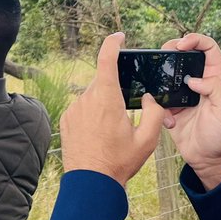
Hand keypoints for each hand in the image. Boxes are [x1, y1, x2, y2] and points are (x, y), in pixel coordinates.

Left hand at [61, 33, 165, 187]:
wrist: (91, 183)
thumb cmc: (120, 161)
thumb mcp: (148, 140)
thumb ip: (155, 113)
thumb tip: (148, 97)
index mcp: (107, 98)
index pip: (107, 59)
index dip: (112, 43)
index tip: (119, 36)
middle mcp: (86, 98)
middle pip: (103, 81)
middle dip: (115, 91)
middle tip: (125, 114)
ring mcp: (73, 108)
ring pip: (92, 96)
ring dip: (103, 105)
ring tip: (110, 132)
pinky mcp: (65, 119)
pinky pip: (81, 108)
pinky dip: (91, 115)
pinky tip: (97, 135)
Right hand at [161, 33, 220, 189]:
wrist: (209, 160)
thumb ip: (216, 89)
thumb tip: (193, 79)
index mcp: (218, 77)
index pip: (208, 47)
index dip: (194, 40)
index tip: (181, 46)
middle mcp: (201, 81)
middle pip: (184, 54)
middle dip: (171, 50)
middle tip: (163, 56)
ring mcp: (184, 93)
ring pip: (169, 72)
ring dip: (161, 77)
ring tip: (159, 87)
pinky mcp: (171, 106)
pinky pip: (159, 97)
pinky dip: (159, 105)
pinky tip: (168, 120)